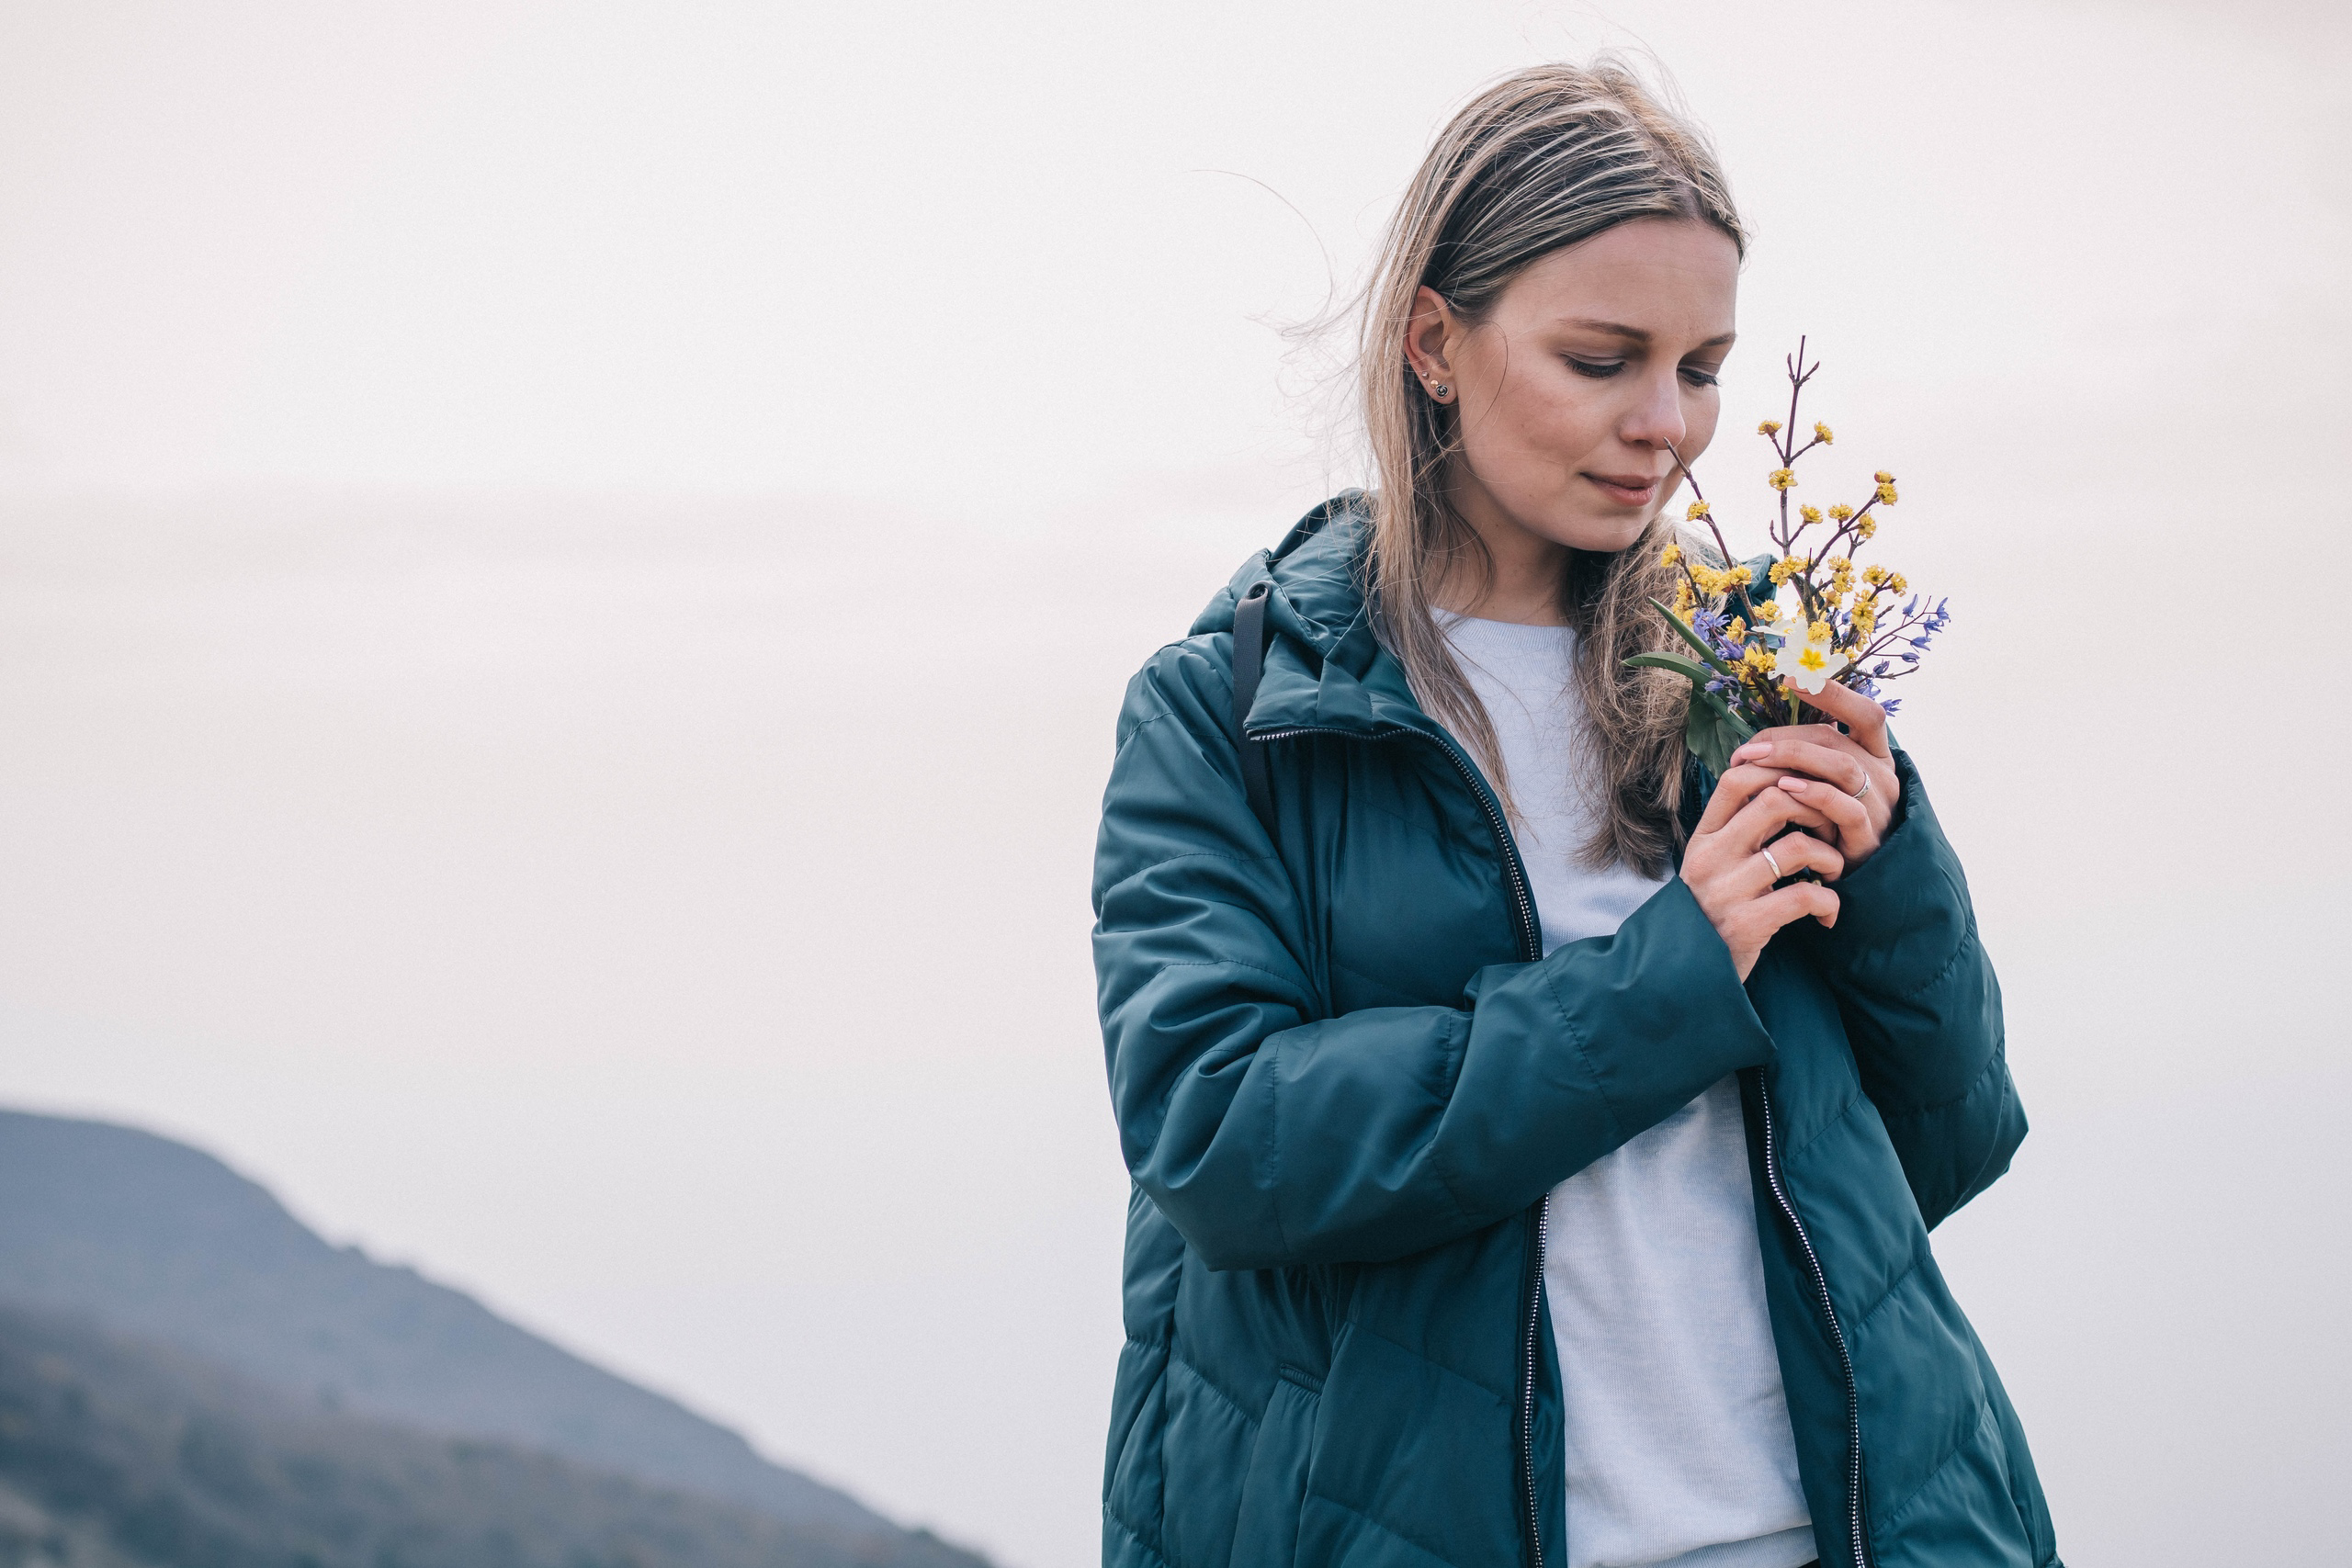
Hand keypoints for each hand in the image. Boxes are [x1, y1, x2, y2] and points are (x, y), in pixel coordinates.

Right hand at [1683, 759, 1844, 980]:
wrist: (1689, 971)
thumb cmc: (1711, 911)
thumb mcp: (1711, 864)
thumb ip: (1737, 830)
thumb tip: (1779, 787)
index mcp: (1703, 837)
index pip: (1736, 779)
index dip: (1778, 770)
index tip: (1806, 786)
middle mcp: (1711, 857)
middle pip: (1774, 801)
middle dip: (1815, 809)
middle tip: (1830, 828)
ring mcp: (1728, 890)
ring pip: (1796, 846)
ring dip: (1829, 856)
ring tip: (1832, 872)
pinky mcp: (1748, 924)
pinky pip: (1805, 896)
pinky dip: (1828, 902)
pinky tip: (1827, 913)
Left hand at [1724, 678, 1899, 870]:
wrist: (1859, 880)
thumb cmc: (1831, 825)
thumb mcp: (1822, 786)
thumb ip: (1806, 759)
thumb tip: (1760, 741)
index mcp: (1873, 754)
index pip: (1865, 713)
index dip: (1834, 692)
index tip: (1793, 677)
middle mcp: (1881, 773)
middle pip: (1835, 738)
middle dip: (1786, 738)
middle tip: (1747, 749)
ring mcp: (1878, 804)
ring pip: (1841, 766)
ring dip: (1794, 758)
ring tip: (1756, 762)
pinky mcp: (1867, 835)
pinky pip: (1845, 808)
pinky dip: (1813, 794)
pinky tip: (1784, 789)